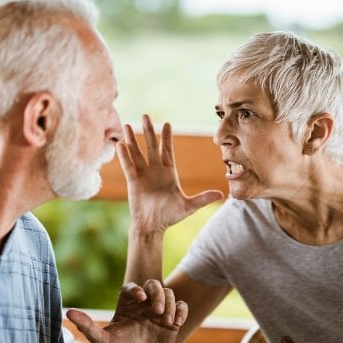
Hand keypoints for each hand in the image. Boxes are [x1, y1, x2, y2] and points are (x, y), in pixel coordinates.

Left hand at [66, 279, 187, 342]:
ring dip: (170, 303)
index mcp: (127, 307)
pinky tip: (176, 321)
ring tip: (165, 320)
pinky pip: (181, 307)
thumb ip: (87, 326)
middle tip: (156, 311)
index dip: (137, 288)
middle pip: (153, 285)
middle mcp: (143, 307)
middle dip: (157, 294)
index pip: (132, 288)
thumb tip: (69, 312)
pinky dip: (181, 310)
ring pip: (169, 294)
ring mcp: (158, 313)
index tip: (141, 298)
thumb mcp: (101, 341)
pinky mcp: (171, 323)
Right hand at [117, 114, 222, 234]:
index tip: (167, 124)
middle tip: (145, 115)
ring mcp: (143, 175)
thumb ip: (203, 198)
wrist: (153, 227)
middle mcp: (155, 170)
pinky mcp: (133, 182)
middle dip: (148, 131)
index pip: (167, 150)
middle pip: (151, 146)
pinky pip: (128, 166)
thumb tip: (222, 194)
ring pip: (137, 153)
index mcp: (168, 173)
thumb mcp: (189, 206)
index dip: (166, 137)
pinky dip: (125, 156)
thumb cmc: (169, 216)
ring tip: (126, 125)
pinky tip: (121, 144)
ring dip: (132, 140)